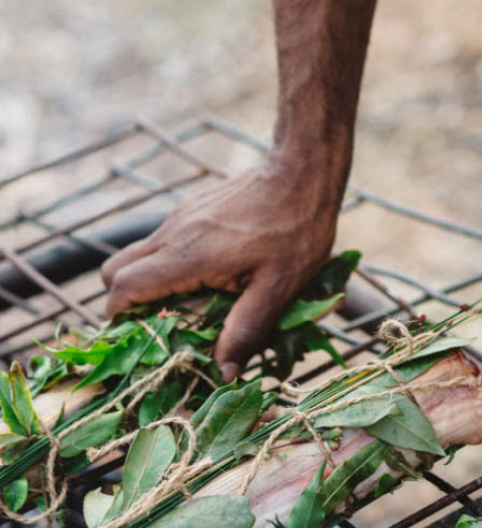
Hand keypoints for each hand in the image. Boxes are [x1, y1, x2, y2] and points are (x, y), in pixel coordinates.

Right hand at [101, 159, 338, 380]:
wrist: (302, 172)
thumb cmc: (296, 230)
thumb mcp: (278, 288)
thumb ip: (246, 330)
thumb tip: (223, 372)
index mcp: (187, 254)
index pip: (123, 287)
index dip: (121, 318)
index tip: (142, 340)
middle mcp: (173, 232)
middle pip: (115, 270)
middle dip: (126, 303)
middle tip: (161, 326)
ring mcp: (180, 217)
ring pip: (138, 255)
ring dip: (150, 284)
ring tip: (190, 305)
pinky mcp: (193, 210)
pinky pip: (162, 242)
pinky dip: (169, 265)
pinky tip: (210, 276)